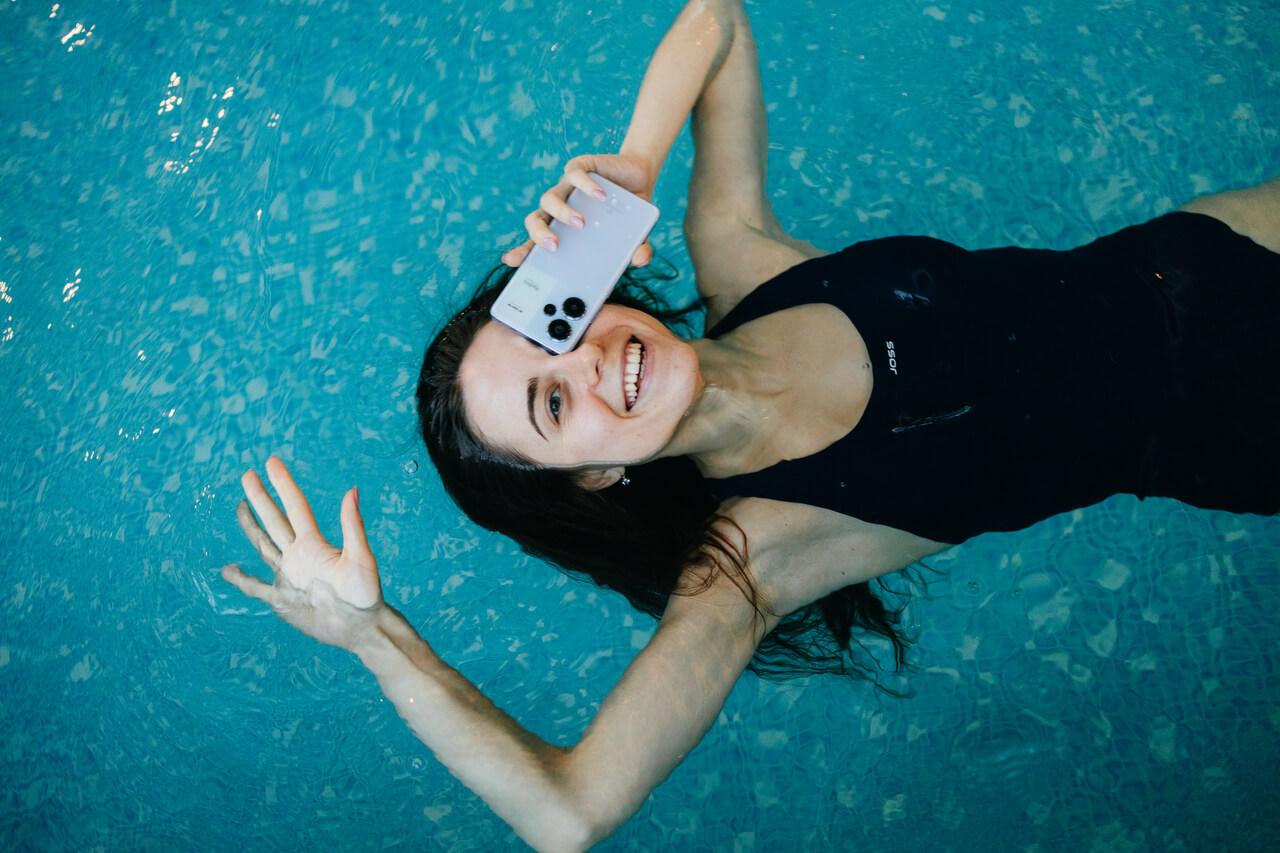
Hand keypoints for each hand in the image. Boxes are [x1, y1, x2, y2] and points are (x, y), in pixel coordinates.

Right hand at [221, 456, 384, 652]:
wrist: (361, 627)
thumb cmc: (366, 593)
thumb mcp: (360, 559)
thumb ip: (351, 526)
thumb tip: (352, 490)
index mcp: (315, 544)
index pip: (295, 507)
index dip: (283, 484)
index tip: (270, 462)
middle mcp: (299, 556)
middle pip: (274, 521)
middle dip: (261, 498)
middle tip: (247, 476)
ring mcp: (288, 576)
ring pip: (264, 546)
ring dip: (251, 527)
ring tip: (240, 508)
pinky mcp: (281, 599)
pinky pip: (255, 588)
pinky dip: (241, 580)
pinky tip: (228, 570)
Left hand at [501, 152, 657, 267]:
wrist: (638, 178)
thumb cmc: (626, 214)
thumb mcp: (633, 237)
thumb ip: (637, 251)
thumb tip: (642, 260)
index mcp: (562, 229)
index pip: (536, 243)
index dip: (522, 252)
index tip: (511, 261)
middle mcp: (559, 209)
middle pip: (534, 220)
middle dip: (538, 234)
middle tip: (554, 246)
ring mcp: (567, 188)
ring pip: (549, 199)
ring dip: (562, 213)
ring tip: (581, 223)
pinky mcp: (581, 167)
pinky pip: (574, 175)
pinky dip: (585, 185)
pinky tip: (600, 195)